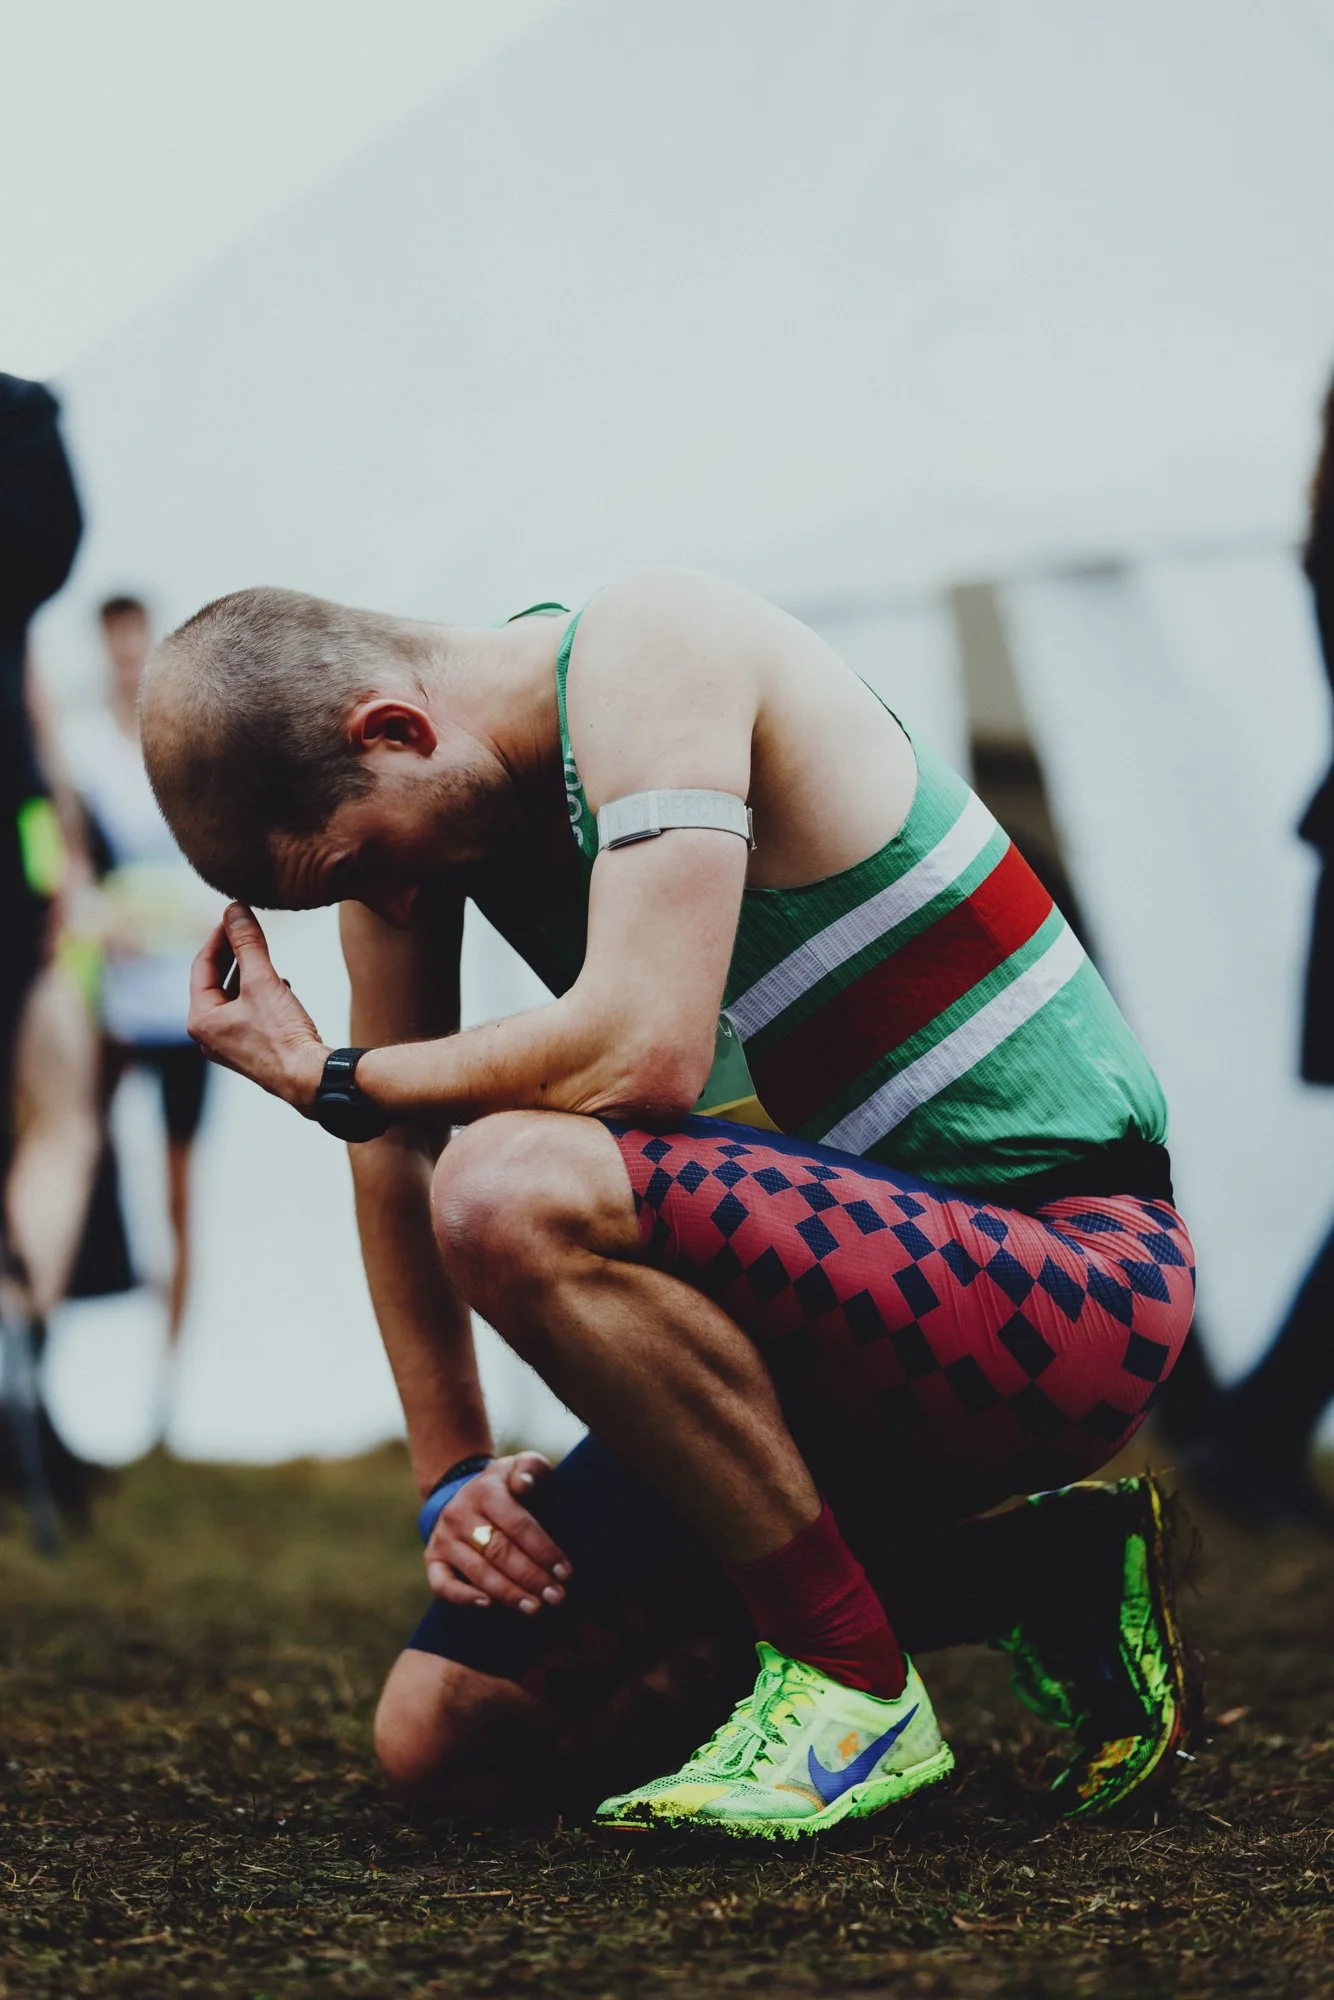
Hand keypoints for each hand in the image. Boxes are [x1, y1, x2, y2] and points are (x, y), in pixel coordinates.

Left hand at [188, 903, 327, 1109]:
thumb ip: (248, 944)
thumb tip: (234, 909)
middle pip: (216, 982)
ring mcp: (230, 1046)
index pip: (202, 966)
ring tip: (266, 954)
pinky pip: (248, 1012)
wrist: (310, 1079)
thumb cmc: (282, 1035)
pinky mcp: (253, 1050)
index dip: (219, 937)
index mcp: (201, 1020)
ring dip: (249, 973)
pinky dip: (260, 994)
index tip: (234, 915)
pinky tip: (281, 986)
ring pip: (234, 997)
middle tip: (248, 929)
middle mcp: (210, 1035)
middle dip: (234, 954)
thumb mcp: (263, 981)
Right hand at [424, 1453, 572, 1615]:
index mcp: (486, 1490)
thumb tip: (524, 1485)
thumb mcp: (524, 1467)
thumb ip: (531, 1470)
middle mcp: (460, 1513)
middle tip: (556, 1597)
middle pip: (499, 1551)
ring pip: (477, 1570)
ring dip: (507, 1593)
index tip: (566, 1572)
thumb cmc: (512, 1485)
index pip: (518, 1525)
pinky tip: (488, 1606)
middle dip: (531, 1577)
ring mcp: (444, 1537)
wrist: (472, 1492)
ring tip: (534, 1608)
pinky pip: (442, 1583)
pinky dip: (462, 1597)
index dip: (543, 1550)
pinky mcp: (433, 1558)